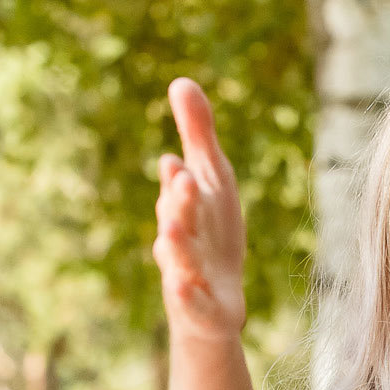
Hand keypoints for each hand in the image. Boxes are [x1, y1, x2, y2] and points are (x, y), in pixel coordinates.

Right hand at [153, 78, 248, 342]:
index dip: (179, 178)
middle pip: (179, 218)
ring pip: (180, 259)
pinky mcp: (203, 308)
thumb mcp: (212, 180)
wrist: (216, 302)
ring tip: (173, 231)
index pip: (182, 189)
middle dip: (179, 201)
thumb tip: (181, 80)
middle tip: (181, 181)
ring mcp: (191, 274)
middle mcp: (183, 239)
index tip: (176, 161)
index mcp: (186, 208)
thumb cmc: (212, 233)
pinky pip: (192, 302)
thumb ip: (197, 134)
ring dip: (177, 243)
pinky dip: (186, 294)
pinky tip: (181, 287)